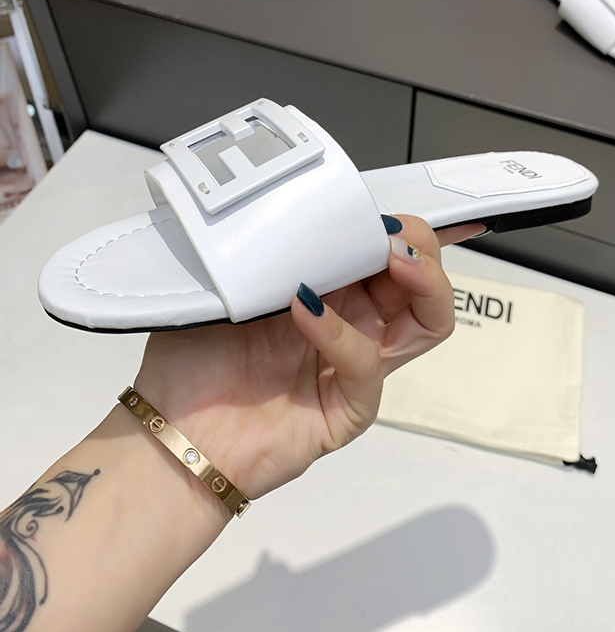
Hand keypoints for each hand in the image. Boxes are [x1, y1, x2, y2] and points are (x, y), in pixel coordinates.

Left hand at [134, 217, 481, 506]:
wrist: (171, 433)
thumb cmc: (194, 360)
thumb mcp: (227, 283)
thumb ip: (265, 245)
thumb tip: (287, 199)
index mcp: (332, 289)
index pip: (388, 251)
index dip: (407, 228)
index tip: (398, 202)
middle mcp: (354, 323)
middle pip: (423, 281)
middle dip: (420, 245)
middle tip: (392, 231)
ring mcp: (355, 366)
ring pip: (427, 323)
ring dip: (420, 282)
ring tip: (391, 257)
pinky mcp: (347, 408)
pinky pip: (366, 365)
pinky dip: (342, 333)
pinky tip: (306, 307)